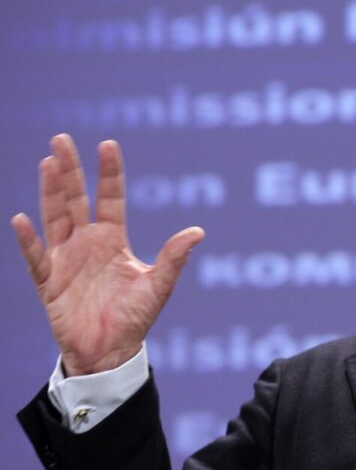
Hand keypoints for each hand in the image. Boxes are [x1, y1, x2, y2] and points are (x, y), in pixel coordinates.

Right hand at [11, 135, 204, 374]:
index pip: (110, 198)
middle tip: (61, 139)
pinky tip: (22, 220)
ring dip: (50, 191)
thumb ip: (174, 258)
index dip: (109, 172)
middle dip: (70, 170)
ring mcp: (65, 259)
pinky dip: (28, 240)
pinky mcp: (48, 281)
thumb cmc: (135, 318)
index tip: (108, 144)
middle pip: (76, 199)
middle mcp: (87, 243)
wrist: (110, 352)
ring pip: (55, 218)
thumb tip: (198, 232)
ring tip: (47, 162)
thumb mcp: (158, 285)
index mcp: (113, 239)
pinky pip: (36, 257)